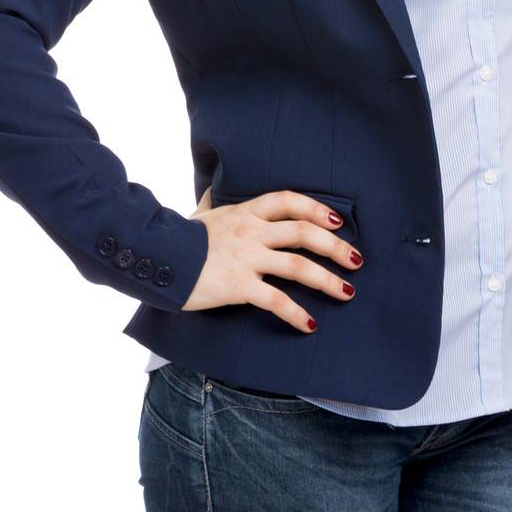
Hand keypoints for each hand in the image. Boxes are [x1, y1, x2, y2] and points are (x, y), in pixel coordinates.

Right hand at [181, 185, 363, 331]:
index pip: (289, 201)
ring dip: (328, 280)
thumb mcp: (200, 213)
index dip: (318, 209)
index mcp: (245, 212)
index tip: (339, 222)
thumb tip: (211, 187)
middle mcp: (251, 232)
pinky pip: (276, 300)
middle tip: (357, 260)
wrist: (153, 257)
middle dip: (336, 247)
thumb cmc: (177, 237)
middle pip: (305, 232)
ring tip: (347, 292)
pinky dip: (296, 313)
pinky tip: (309, 324)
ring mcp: (247, 258)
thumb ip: (212, 202)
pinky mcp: (238, 286)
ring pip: (299, 266)